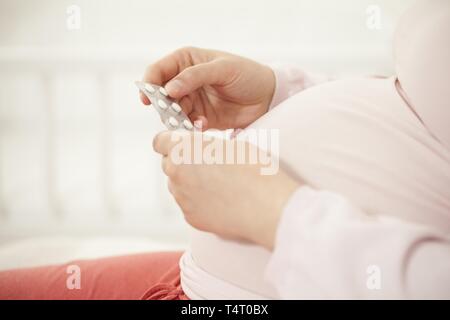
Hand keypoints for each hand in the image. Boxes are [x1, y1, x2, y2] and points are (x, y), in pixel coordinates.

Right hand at [141, 47, 274, 129]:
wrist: (268, 97)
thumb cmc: (247, 74)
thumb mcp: (222, 69)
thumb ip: (194, 76)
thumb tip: (168, 89)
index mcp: (187, 61)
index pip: (158, 70)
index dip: (149, 83)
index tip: (149, 99)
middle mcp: (186, 81)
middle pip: (162, 95)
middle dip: (164, 106)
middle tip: (173, 113)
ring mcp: (193, 100)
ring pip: (173, 112)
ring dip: (178, 119)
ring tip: (192, 121)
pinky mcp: (201, 118)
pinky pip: (187, 125)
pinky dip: (191, 127)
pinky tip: (203, 125)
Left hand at [152, 130, 299, 249]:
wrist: (266, 206)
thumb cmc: (255, 171)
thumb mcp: (229, 144)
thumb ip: (205, 145)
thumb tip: (199, 148)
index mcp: (183, 148)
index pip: (160, 141)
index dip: (171, 141)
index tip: (182, 144)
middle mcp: (176, 173)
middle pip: (168, 164)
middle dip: (182, 162)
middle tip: (206, 164)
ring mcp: (182, 197)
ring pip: (177, 186)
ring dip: (190, 182)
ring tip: (217, 184)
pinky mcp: (190, 217)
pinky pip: (188, 204)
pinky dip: (198, 201)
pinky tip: (220, 200)